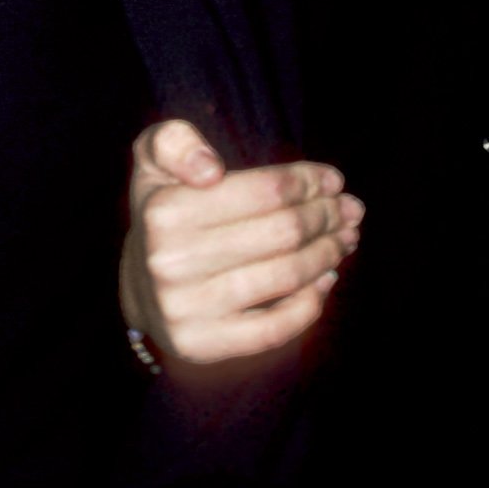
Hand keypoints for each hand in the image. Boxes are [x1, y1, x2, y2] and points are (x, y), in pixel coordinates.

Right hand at [119, 118, 362, 364]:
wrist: (140, 290)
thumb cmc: (163, 214)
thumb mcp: (153, 163)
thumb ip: (173, 142)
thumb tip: (209, 170)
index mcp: (164, 211)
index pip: (265, 191)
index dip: (308, 183)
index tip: (332, 179)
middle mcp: (171, 262)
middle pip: (284, 232)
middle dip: (326, 216)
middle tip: (348, 209)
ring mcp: (186, 308)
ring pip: (287, 275)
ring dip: (328, 253)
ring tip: (345, 238)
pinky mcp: (203, 345)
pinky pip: (277, 328)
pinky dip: (312, 303)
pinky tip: (325, 278)